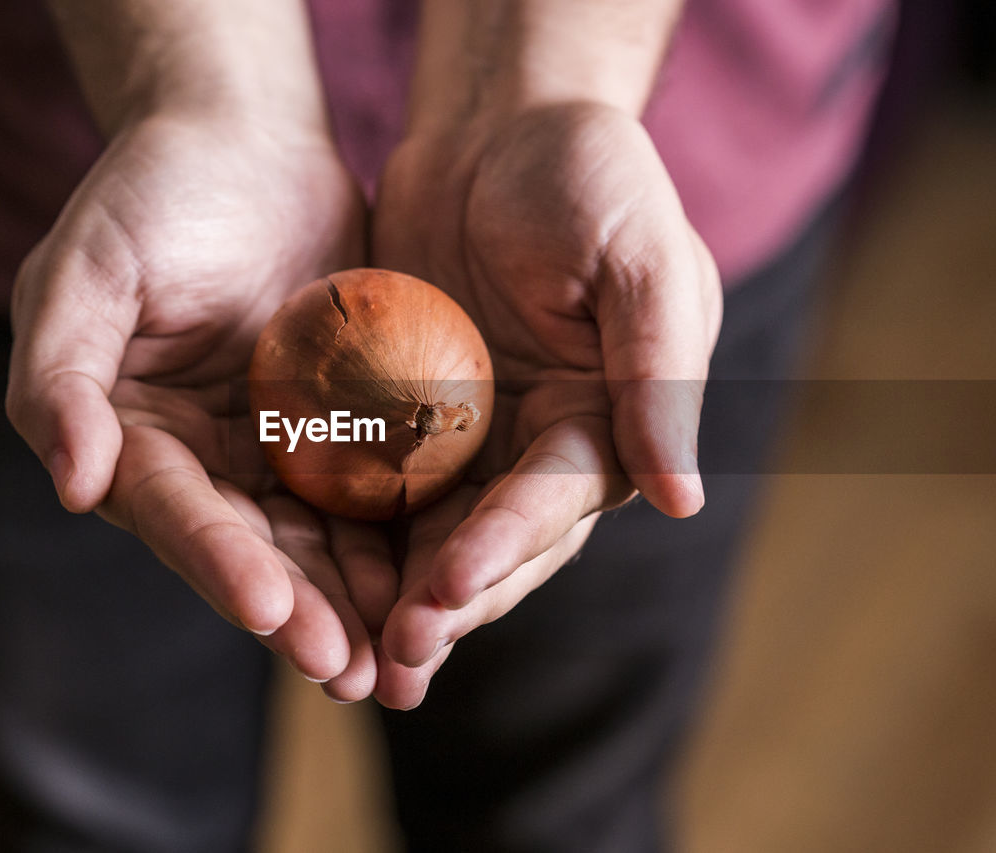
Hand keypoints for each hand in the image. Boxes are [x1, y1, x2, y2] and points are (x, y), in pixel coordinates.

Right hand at [6, 112, 382, 698]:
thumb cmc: (151, 192)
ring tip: (397, 660)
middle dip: (296, 611)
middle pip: (249, 548)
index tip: (266, 607)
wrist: (244, 138)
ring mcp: (272, 449)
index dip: (216, 562)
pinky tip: (435, 585)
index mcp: (129, 436)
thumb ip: (61, 377)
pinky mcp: (339, 428)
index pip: (173, 511)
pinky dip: (397, 541)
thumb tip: (74, 487)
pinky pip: (369, 493)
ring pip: (315, 540)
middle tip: (345, 668)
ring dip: (352, 602)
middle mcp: (200, 460)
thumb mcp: (85, 270)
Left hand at [366, 101, 722, 707]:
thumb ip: (656, 377)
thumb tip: (682, 501)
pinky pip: (379, 484)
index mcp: (605, 423)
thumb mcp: (641, 261)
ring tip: (356, 661)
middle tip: (395, 661)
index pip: (552, 502)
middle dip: (446, 604)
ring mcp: (470, 435)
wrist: (502, 123)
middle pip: (493, 544)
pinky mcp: (408, 414)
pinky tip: (313, 580)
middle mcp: (538, 445)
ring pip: (434, 534)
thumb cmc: (590, 176)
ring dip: (399, 599)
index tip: (448, 587)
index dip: (503, 548)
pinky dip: (353, 536)